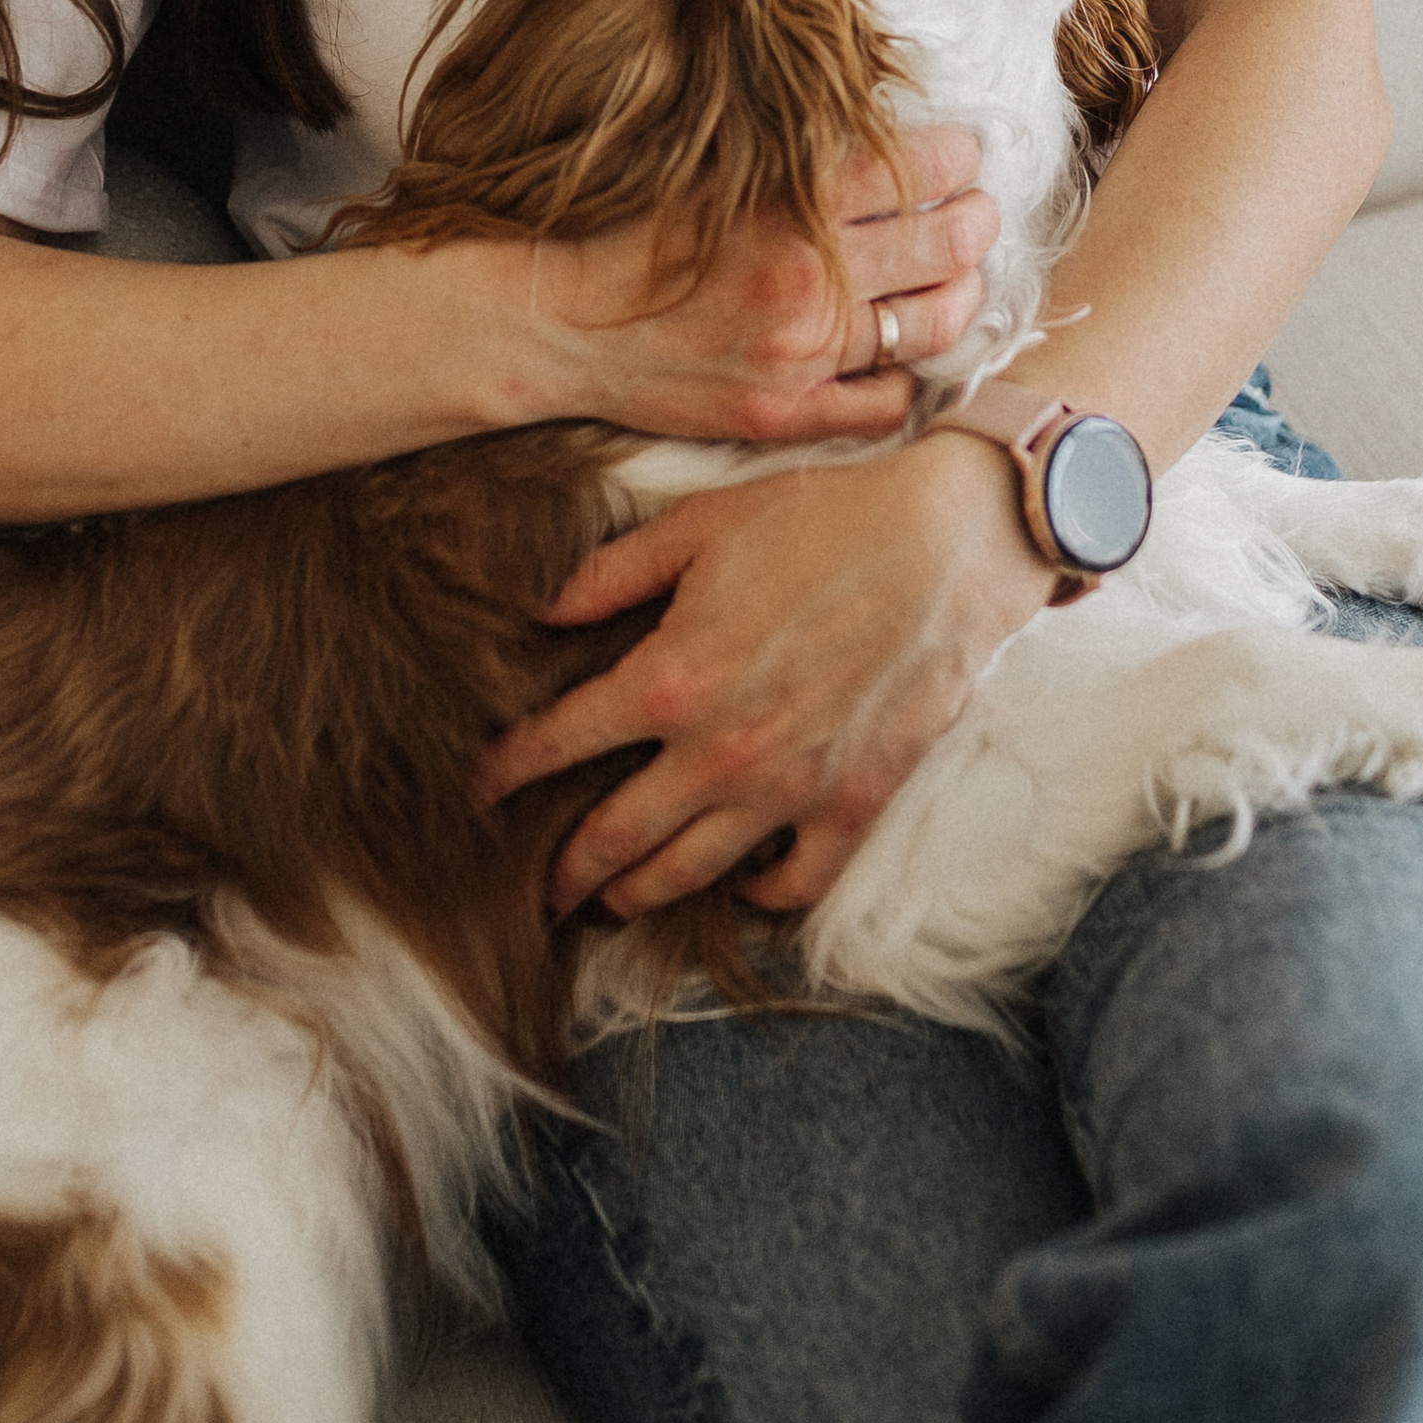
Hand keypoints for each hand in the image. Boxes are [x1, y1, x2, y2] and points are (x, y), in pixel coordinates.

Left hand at [474, 431, 1043, 917]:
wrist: (950, 542)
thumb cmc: (823, 518)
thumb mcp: (702, 523)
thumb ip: (613, 574)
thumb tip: (542, 612)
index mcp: (671, 678)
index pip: (558, 741)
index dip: (504, 769)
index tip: (473, 790)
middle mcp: (719, 752)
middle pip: (614, 836)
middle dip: (563, 869)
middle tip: (535, 889)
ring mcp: (789, 789)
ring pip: (690, 873)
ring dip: (637, 894)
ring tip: (609, 904)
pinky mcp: (854, 804)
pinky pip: (794, 881)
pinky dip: (759, 895)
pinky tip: (738, 882)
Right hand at [511, 124, 998, 448]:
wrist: (553, 322)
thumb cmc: (625, 232)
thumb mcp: (713, 171)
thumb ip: (796, 160)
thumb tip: (881, 138)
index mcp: (792, 200)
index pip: (919, 166)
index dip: (958, 156)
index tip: (964, 153)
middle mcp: (809, 276)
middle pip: (945, 241)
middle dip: (978, 218)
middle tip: (982, 209)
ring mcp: (802, 351)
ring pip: (936, 323)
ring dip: (966, 293)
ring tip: (965, 276)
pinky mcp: (784, 412)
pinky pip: (888, 402)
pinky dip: (912, 375)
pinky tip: (909, 352)